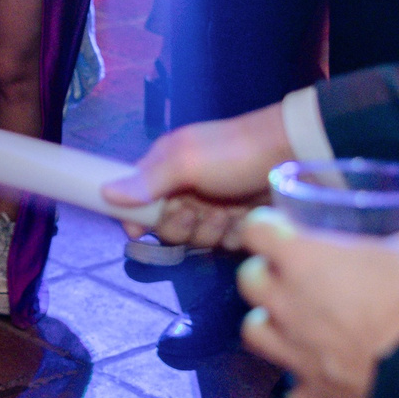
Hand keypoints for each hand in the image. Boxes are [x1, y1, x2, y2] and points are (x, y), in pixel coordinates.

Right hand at [101, 104, 291, 249]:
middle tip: (199, 210)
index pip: (136, 200)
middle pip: (165, 227)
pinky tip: (246, 219)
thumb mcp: (187, 161)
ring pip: (196, 239)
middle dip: (182, 225)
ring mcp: (213, 206)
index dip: (136, 218)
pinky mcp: (239, 222)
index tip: (140, 230)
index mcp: (166, 167)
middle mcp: (186, 188)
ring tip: (229, 211)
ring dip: (211, 230)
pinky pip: (225, 243)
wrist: (292, 155)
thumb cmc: (233, 154)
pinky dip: (235, 235)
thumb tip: (106, 193)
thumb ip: (147, 181)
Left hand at [237, 208, 398, 397]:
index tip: (282, 225)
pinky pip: (293, 397)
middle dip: (265, 272)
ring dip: (270, 324)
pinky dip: (300, 390)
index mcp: (306, 260)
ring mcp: (295, 352)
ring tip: (295, 322)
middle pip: (248, 280)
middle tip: (294, 272)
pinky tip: (318, 381)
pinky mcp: (316, 393)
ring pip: (254, 332)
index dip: (266, 224)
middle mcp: (289, 304)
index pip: (256, 229)